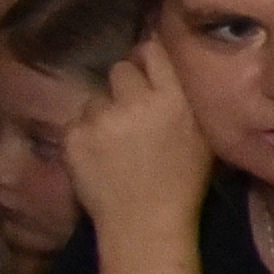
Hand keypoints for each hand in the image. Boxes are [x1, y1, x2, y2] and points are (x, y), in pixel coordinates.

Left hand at [61, 56, 204, 247]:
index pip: (151, 50)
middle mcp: (135, 101)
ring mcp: (100, 118)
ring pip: (96, 97)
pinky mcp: (73, 135)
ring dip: (103, 112)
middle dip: (124, 86)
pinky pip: (77, 121)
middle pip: (120, 68)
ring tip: (115, 142)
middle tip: (132, 112)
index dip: (148, 56)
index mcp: (173, 99)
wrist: (144, 223)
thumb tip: (167, 69)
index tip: (147, 67)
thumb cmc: (182, 183)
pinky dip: (85, 135)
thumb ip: (183, 99)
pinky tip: (99, 156)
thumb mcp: (201, 136)